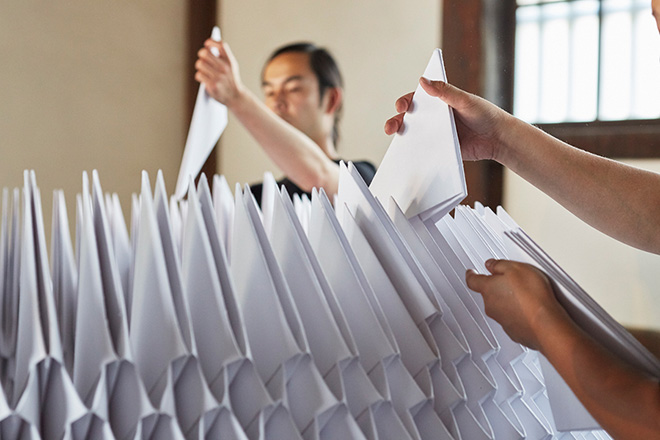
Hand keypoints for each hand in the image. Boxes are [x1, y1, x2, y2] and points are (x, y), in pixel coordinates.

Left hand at [195, 39, 244, 107]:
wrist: (236, 97)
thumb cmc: (231, 80)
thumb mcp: (232, 66)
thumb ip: (223, 55)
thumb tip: (207, 44)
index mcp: (230, 61)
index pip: (220, 45)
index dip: (211, 42)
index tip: (207, 44)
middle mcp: (225, 68)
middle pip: (204, 53)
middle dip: (201, 55)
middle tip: (203, 59)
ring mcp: (218, 77)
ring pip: (200, 64)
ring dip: (200, 66)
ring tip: (204, 70)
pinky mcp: (212, 85)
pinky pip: (199, 75)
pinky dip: (200, 76)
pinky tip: (204, 78)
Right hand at [384, 78, 510, 161]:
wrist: (497, 139)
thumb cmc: (485, 114)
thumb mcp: (464, 100)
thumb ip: (445, 91)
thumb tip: (422, 81)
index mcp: (438, 102)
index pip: (416, 99)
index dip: (405, 102)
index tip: (401, 106)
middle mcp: (434, 118)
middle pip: (409, 118)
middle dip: (397, 121)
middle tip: (391, 127)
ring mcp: (436, 134)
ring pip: (413, 135)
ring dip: (402, 137)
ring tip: (396, 139)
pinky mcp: (440, 149)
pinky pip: (424, 150)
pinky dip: (415, 152)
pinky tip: (409, 154)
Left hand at [465, 259, 570, 350]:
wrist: (546, 324)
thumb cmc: (532, 296)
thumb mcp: (516, 268)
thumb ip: (499, 265)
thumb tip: (491, 265)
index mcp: (488, 289)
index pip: (472, 281)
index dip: (471, 275)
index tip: (470, 272)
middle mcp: (491, 306)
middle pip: (489, 294)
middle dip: (498, 288)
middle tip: (513, 282)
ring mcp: (501, 320)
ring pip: (501, 308)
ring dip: (510, 302)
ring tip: (527, 296)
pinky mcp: (513, 332)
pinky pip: (513, 320)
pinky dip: (519, 315)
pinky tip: (531, 311)